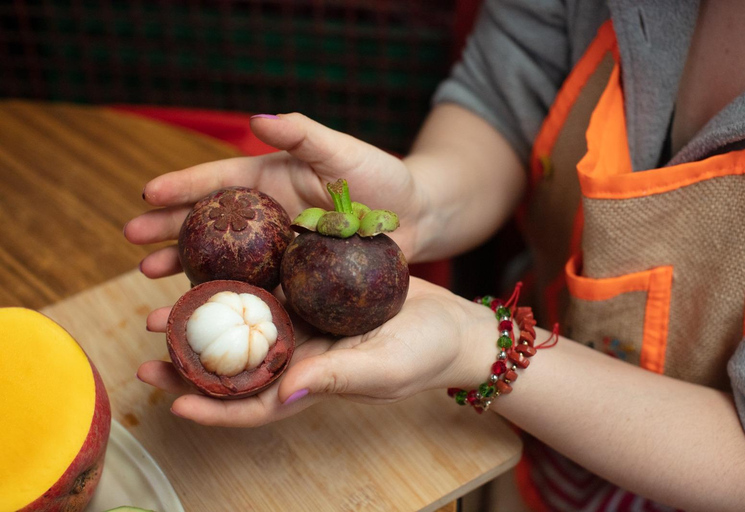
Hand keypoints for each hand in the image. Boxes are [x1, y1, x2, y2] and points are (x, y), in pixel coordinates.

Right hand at [124, 113, 421, 278]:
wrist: (416, 218)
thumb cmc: (381, 178)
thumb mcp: (342, 151)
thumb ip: (303, 134)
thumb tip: (256, 119)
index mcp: (270, 182)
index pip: (218, 182)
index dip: (182, 186)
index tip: (146, 193)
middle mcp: (266, 218)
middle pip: (209, 224)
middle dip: (167, 229)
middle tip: (129, 240)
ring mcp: (277, 252)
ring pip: (223, 260)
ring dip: (185, 267)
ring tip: (148, 276)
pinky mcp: (295, 280)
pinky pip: (256, 291)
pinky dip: (228, 300)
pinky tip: (199, 309)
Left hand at [136, 277, 496, 426]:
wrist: (449, 322)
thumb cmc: (423, 353)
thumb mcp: (383, 368)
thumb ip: (334, 379)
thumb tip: (282, 395)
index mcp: (310, 383)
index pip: (253, 405)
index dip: (213, 408)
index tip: (174, 404)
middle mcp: (299, 356)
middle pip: (235, 367)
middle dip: (190, 365)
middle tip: (148, 352)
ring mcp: (304, 325)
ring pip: (242, 328)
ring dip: (203, 322)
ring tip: (161, 310)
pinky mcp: (313, 296)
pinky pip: (268, 292)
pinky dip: (240, 286)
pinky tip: (214, 268)